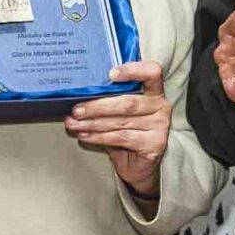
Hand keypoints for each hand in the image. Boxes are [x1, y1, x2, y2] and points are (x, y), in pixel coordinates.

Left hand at [65, 61, 170, 198]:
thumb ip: (110, 98)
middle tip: (76, 109)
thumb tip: (78, 93)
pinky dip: (99, 137)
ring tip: (74, 123)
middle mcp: (161, 106)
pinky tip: (85, 135)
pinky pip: (121, 137)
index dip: (133, 70)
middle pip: (127, 102)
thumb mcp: (120, 112)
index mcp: (154, 91)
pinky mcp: (154, 144)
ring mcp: (160, 125)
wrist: (138, 165)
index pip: (152, 72)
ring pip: (120, 121)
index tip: (111, 74)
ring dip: (92, 123)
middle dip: (97, 106)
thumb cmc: (127, 131)